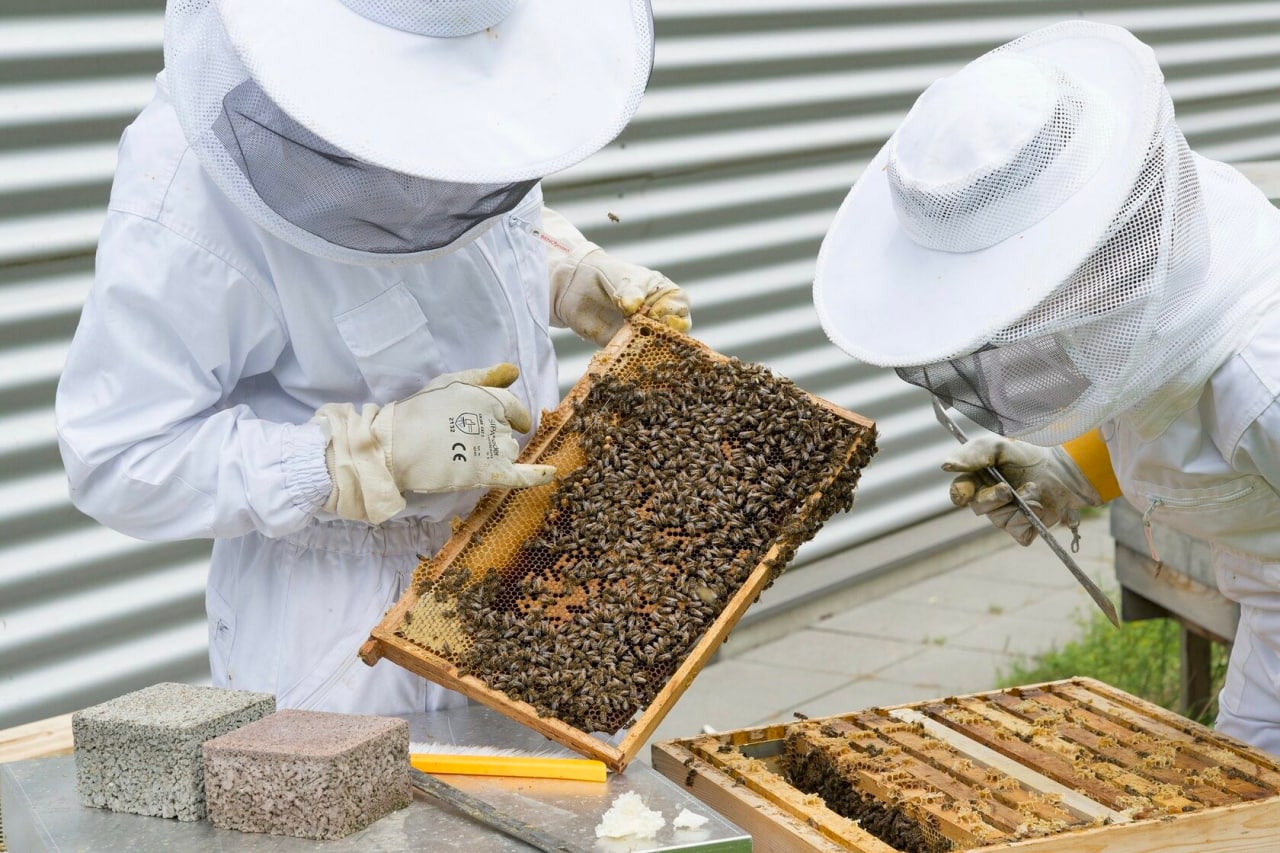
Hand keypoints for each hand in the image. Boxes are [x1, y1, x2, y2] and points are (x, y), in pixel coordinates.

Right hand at [313, 364, 555, 524]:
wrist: (395, 444)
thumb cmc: (417, 411)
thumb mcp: (450, 383)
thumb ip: (484, 377)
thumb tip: (514, 370)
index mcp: (488, 397)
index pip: (513, 408)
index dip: (513, 416)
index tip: (513, 422)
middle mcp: (495, 420)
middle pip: (509, 433)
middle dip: (495, 437)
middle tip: (465, 442)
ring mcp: (492, 447)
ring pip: (509, 452)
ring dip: (496, 455)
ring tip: (464, 456)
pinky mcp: (487, 471)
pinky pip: (521, 475)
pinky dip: (538, 475)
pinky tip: (551, 474)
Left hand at [540, 207, 690, 344]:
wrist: (577, 286)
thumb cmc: (607, 275)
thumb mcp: (623, 277)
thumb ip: (630, 290)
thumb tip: (632, 306)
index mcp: (666, 296)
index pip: (680, 308)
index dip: (670, 313)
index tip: (652, 312)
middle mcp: (660, 317)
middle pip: (675, 333)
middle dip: (664, 335)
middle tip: (646, 330)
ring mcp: (644, 334)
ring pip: (657, 348)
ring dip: (649, 350)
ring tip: (633, 343)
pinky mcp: (627, 348)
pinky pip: (635, 358)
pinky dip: (632, 358)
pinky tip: (624, 354)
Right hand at [942, 435, 1099, 545]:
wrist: (1065, 468)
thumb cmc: (1030, 454)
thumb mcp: (1000, 446)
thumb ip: (973, 454)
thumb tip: (946, 465)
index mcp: (978, 480)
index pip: (959, 492)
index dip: (960, 494)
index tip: (964, 494)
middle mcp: (988, 500)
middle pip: (979, 508)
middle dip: (993, 499)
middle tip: (1008, 489)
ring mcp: (1005, 516)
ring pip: (1000, 520)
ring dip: (1019, 505)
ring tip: (1034, 489)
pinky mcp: (1023, 529)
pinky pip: (1018, 532)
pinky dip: (1030, 519)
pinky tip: (1039, 506)